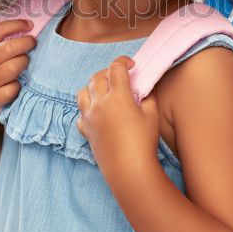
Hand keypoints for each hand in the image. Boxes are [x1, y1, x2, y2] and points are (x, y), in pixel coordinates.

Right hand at [0, 18, 36, 128]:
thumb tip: (12, 34)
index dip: (16, 24)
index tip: (29, 25)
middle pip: (8, 48)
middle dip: (26, 43)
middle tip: (32, 43)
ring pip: (13, 67)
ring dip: (23, 62)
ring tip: (24, 62)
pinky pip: (12, 89)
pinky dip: (17, 85)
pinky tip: (14, 84)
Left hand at [75, 56, 160, 180]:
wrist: (128, 170)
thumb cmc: (143, 143)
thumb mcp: (152, 116)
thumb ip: (148, 97)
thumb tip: (143, 89)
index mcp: (117, 97)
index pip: (116, 69)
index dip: (123, 62)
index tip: (131, 64)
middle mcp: (99, 104)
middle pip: (97, 77)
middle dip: (108, 72)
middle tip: (119, 77)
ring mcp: (89, 117)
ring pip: (83, 92)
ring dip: (93, 87)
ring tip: (105, 92)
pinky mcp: (86, 131)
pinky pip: (81, 114)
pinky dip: (87, 109)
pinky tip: (98, 113)